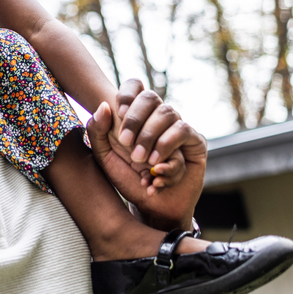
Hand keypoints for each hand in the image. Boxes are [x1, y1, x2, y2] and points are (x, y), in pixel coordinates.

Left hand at [88, 100, 205, 231]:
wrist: (150, 207)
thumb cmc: (127, 178)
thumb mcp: (104, 157)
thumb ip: (97, 131)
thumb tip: (104, 105)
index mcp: (135, 115)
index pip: (135, 86)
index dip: (127, 94)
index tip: (118, 112)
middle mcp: (158, 117)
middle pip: (151, 97)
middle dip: (135, 119)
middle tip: (125, 144)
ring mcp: (177, 127)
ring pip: (169, 113)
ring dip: (151, 138)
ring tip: (142, 163)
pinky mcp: (195, 142)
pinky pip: (184, 133)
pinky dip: (169, 153)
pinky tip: (156, 174)